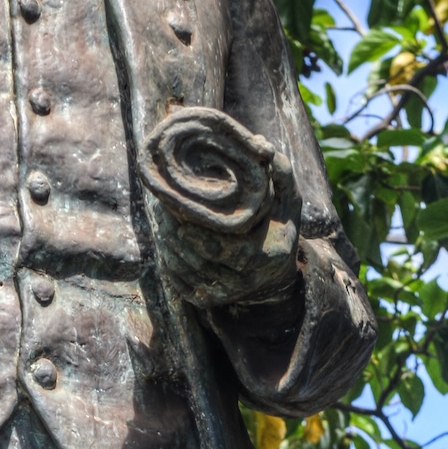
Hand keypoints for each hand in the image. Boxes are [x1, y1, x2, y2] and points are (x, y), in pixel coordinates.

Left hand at [143, 105, 302, 309]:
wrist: (272, 278)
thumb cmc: (278, 232)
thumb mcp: (288, 206)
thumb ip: (282, 178)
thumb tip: (265, 148)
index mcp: (263, 259)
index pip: (226, 252)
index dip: (202, 238)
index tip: (182, 220)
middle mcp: (242, 282)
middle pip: (199, 261)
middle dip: (176, 237)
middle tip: (161, 211)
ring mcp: (223, 294)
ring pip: (185, 271)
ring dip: (167, 247)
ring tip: (159, 222)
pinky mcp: (205, 300)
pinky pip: (178, 282)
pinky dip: (167, 263)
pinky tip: (162, 242)